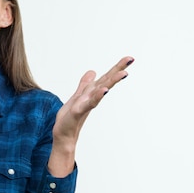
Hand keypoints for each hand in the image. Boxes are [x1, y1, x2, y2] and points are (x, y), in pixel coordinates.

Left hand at [47, 56, 133, 176]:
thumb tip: (93, 71)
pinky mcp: (78, 111)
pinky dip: (97, 96)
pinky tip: (104, 90)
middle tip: (131, 59)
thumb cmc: (70, 117)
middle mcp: (92, 97)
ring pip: (101, 91)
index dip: (116, 67)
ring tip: (123, 73)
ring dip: (111, 82)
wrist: (63, 134)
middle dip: (118, 70)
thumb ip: (85, 84)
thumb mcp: (77, 96)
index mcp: (91, 92)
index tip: (129, 58)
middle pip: (106, 81)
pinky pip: (89, 103)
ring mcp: (86, 104)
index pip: (105, 78)